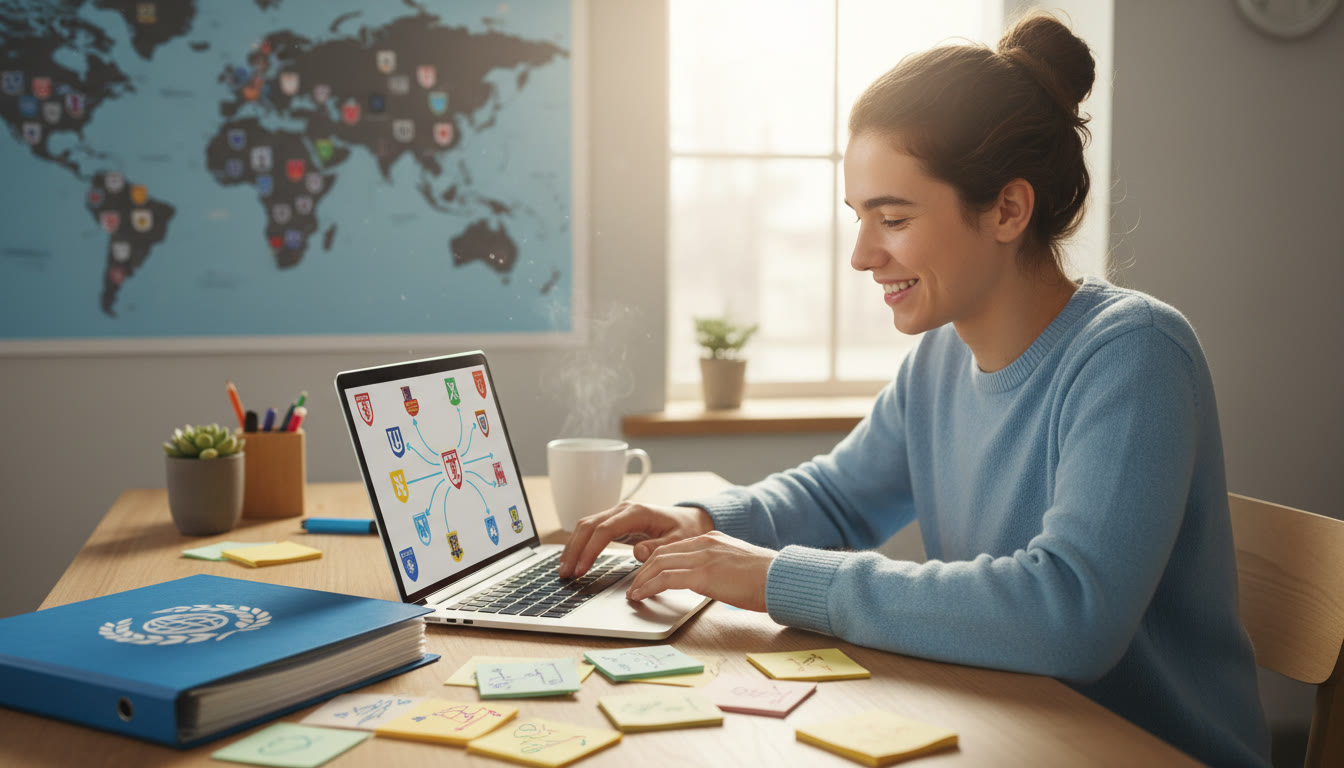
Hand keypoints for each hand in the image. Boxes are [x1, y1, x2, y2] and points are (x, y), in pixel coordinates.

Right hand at [558, 502, 712, 577]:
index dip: (590, 550)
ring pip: (586, 526)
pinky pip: (591, 530)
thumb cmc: (686, 530)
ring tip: (564, 570)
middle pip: (588, 525)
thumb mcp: (679, 541)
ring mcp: (617, 515)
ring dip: (573, 547)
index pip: (604, 529)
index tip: (581, 569)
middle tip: (565, 573)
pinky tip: (574, 560)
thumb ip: (659, 547)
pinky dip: (580, 544)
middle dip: (574, 549)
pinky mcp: (615, 522)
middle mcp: (623, 510)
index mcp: (637, 512)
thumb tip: (637, 552)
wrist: (690, 520)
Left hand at [625, 531, 775, 611]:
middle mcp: (704, 543)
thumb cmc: (766, 577)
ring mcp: (703, 557)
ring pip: (659, 563)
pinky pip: (666, 579)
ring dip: (641, 580)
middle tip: (634, 585)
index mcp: (712, 539)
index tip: (646, 574)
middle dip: (643, 570)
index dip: (655, 561)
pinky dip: (648, 587)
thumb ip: (719, 566)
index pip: (674, 547)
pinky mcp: (703, 574)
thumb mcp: (737, 564)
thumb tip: (711, 580)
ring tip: (634, 593)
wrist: (782, 577)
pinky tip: (641, 596)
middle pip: (661, 553)